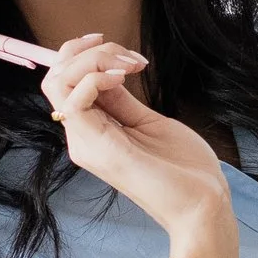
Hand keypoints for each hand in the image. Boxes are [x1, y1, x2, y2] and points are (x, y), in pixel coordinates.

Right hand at [39, 34, 230, 247]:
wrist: (201, 205)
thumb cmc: (182, 168)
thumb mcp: (148, 121)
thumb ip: (122, 101)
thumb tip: (106, 73)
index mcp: (92, 131)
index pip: (64, 83)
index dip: (85, 55)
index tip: (124, 52)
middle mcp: (81, 138)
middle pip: (55, 77)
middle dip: (88, 52)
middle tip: (130, 58)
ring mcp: (86, 144)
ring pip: (59, 83)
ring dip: (93, 60)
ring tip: (129, 66)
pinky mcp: (98, 148)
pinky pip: (74, 101)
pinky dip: (95, 77)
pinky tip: (124, 76)